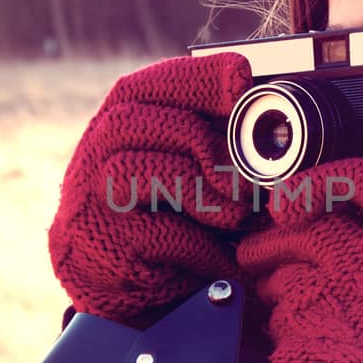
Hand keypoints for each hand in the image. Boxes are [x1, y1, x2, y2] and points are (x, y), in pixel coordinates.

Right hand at [48, 52, 254, 325]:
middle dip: (195, 136)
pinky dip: (194, 241)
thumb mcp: (194, 169)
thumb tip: (272, 122)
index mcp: (124, 122)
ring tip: (235, 213)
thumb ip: (216, 141)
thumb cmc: (173, 217)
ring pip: (129, 169)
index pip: (151, 83)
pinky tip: (218, 252)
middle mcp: (95, 152)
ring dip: (196, 189)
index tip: (242, 79)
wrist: (130, 287)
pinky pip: (150, 232)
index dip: (197, 75)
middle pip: (130, 119)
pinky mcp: (102, 243)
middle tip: (243, 171)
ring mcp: (90, 197)